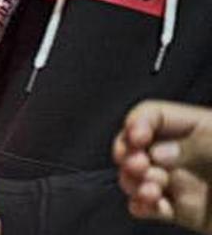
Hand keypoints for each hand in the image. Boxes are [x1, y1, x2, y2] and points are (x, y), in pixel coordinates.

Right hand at [113, 100, 211, 233]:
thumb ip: (192, 145)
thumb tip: (158, 152)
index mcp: (197, 128)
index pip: (152, 115)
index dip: (137, 123)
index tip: (136, 138)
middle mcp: (183, 153)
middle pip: (136, 144)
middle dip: (127, 154)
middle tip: (137, 164)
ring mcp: (180, 181)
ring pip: (137, 176)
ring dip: (134, 182)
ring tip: (150, 188)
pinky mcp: (181, 210)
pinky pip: (149, 206)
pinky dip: (141, 206)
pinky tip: (148, 204)